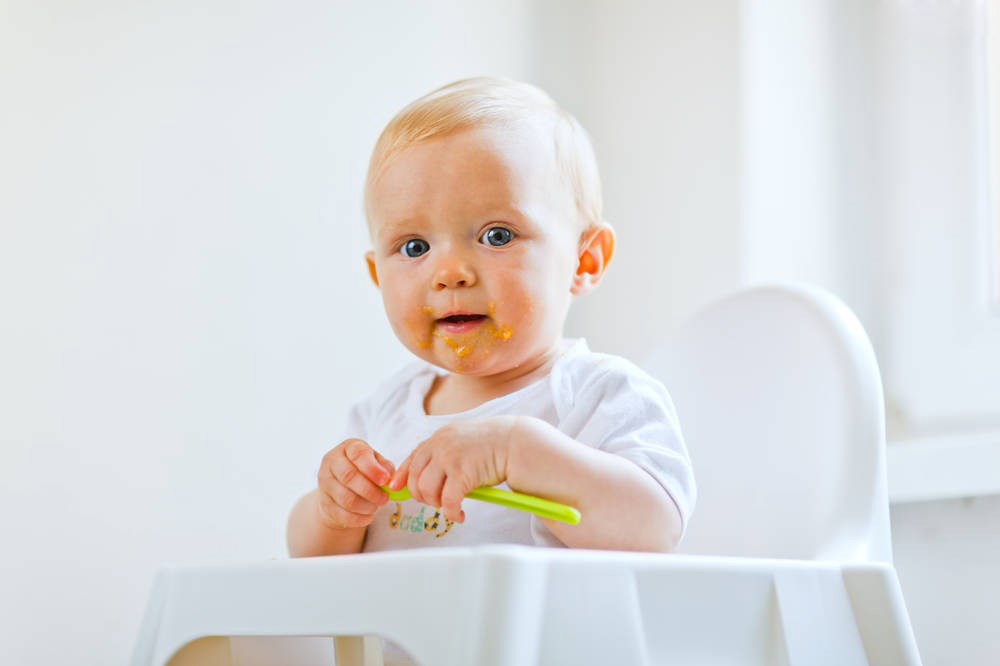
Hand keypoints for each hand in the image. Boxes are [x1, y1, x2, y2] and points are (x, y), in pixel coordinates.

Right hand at [316, 438, 394, 530]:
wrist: (343, 488)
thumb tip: (391, 479)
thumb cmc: (365, 471)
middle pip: (349, 477)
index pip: (358, 454)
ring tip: (377, 507)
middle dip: (370, 491)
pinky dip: (359, 518)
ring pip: (346, 498)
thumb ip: (385, 467)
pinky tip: (369, 516)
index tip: (385, 480)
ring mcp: (324, 483)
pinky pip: (342, 514)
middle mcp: (332, 462)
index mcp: (348, 447)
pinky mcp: (324, 502)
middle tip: (385, 499)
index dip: (373, 469)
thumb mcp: (377, 462)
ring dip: (366, 506)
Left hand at [388, 415, 519, 523]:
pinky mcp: (462, 473)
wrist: (514, 442)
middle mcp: (440, 445)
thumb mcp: (460, 442)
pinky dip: (452, 513)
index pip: (412, 458)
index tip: (395, 488)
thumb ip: (443, 453)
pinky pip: (448, 501)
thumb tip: (427, 476)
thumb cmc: (491, 445)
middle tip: (436, 502)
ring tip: (450, 506)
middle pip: (416, 479)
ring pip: (428, 491)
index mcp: (438, 438)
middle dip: (422, 496)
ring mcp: (450, 458)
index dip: (402, 476)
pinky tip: (460, 516)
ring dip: (437, 504)